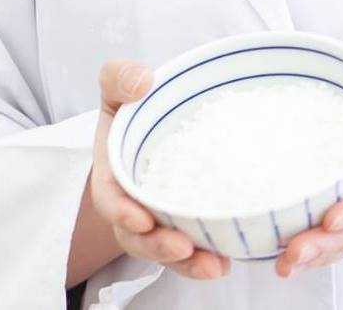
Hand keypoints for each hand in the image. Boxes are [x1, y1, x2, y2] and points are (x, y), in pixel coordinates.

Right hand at [92, 59, 230, 280]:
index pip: (112, 199)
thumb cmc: (134, 104)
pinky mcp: (188, 219)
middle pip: (139, 237)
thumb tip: (141, 81)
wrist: (156, 117)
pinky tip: (230, 257)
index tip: (142, 221)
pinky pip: (195, 244)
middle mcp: (135, 202)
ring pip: (169, 249)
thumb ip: (119, 76)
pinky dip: (208, 255)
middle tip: (183, 248)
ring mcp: (162, 215)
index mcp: (114, 174)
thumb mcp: (118, 84)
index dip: (123, 213)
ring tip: (215, 265)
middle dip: (158, 248)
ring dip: (189, 263)